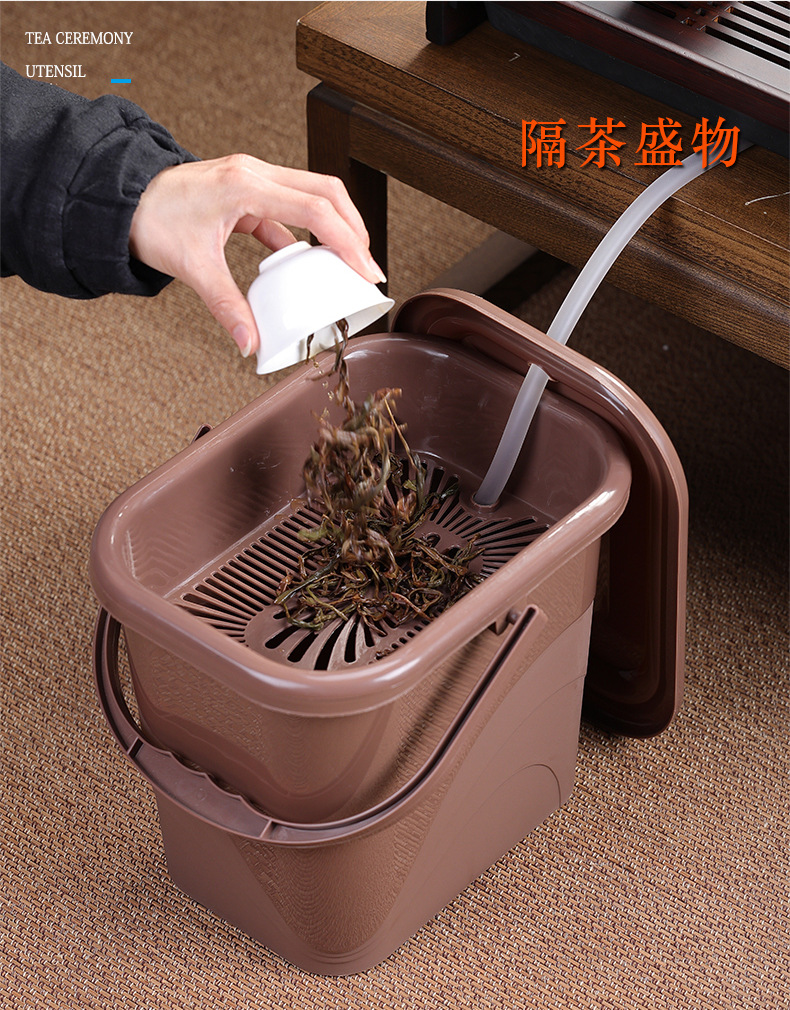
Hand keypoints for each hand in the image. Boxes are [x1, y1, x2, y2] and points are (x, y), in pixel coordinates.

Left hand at [128, 154, 385, 356]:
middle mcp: (254, 173)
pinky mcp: (247, 191)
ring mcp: (252, 178)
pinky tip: (308, 262)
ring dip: (336, 226)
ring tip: (349, 262)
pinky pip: (289, 208)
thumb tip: (249, 343)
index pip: (315, 209)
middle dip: (354, 229)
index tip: (367, 270)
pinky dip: (306, 233)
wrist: (120, 198)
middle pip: (327, 190)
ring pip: (313, 193)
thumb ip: (226, 307)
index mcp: (245, 186)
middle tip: (368, 267)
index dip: (348, 241)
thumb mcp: (192, 267)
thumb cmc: (150, 219)